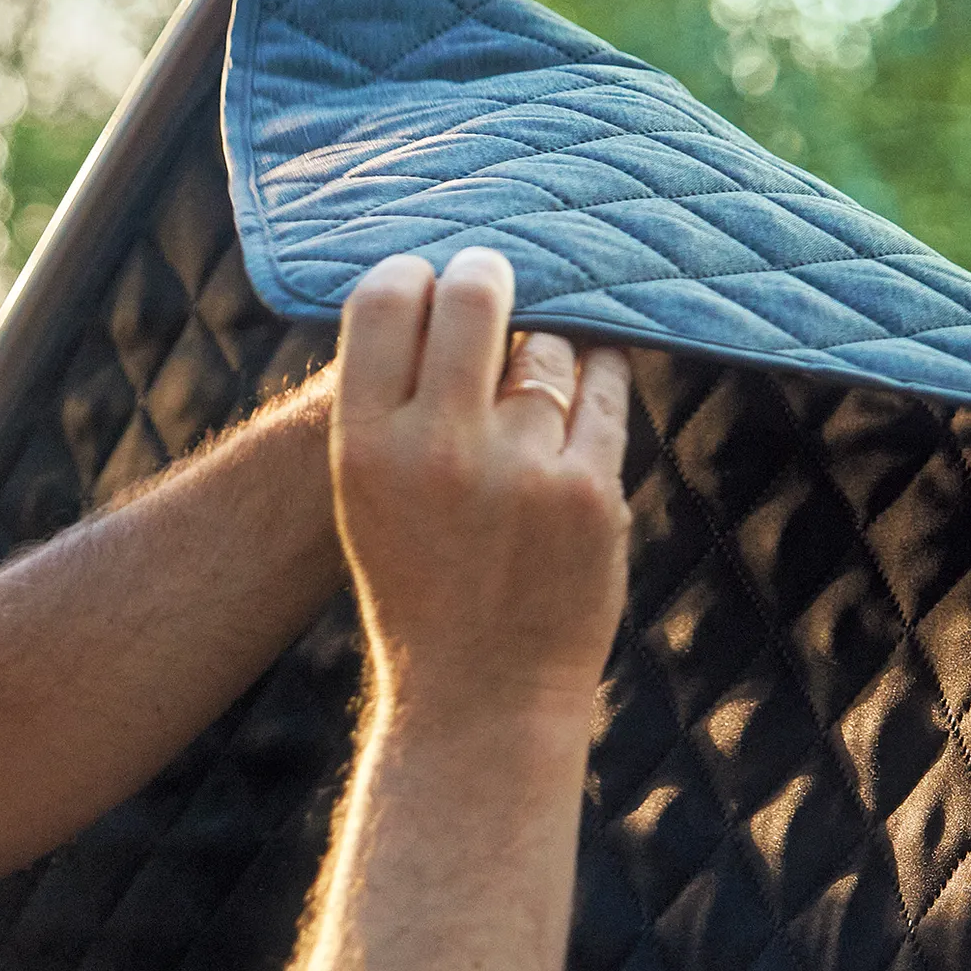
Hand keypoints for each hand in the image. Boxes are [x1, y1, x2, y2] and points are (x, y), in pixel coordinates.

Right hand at [329, 248, 635, 731]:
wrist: (481, 695)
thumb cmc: (419, 579)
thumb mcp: (370, 491)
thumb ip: (394, 399)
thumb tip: (444, 284)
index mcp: (365, 445)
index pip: (385, 302)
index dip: (414, 276)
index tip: (431, 281)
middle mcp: (438, 449)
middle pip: (475, 299)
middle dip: (491, 275)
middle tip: (497, 275)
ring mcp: (521, 469)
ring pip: (549, 349)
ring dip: (547, 352)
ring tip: (533, 388)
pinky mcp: (591, 492)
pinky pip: (606, 391)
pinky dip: (599, 380)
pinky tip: (589, 387)